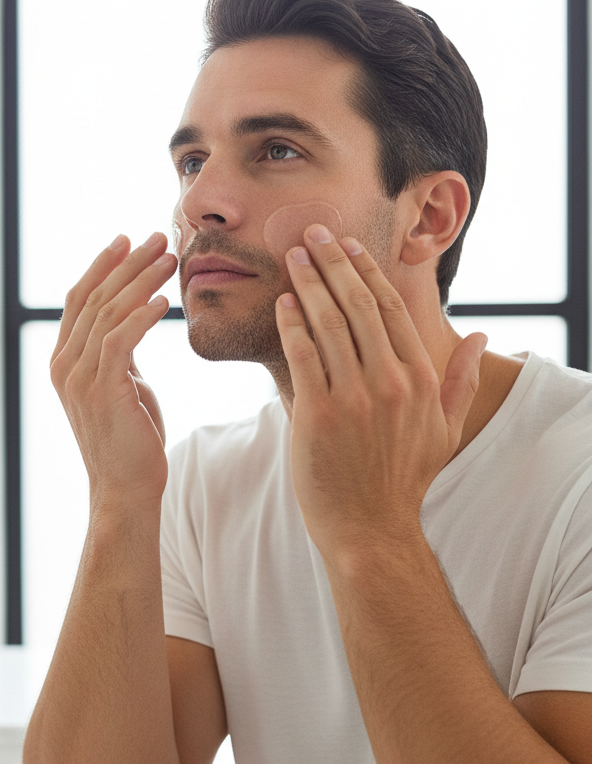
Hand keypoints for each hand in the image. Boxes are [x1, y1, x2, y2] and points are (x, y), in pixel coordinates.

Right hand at [50, 233, 176, 510]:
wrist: (126, 489)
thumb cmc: (131, 439)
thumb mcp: (122, 384)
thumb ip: (120, 352)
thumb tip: (135, 318)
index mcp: (65, 360)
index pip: (79, 299)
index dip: (103, 265)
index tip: (129, 239)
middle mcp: (65, 365)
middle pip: (94, 297)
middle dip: (127, 263)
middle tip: (158, 237)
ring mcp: (80, 378)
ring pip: (108, 313)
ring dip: (141, 281)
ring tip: (171, 259)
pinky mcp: (103, 391)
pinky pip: (120, 341)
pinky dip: (142, 316)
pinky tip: (165, 300)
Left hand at [275, 225, 485, 561]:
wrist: (370, 527)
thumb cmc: (404, 478)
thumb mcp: (444, 429)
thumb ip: (459, 379)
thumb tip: (482, 335)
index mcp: (421, 379)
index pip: (392, 310)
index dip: (366, 273)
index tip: (347, 247)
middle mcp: (391, 382)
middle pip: (358, 306)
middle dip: (333, 265)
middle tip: (311, 235)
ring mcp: (354, 397)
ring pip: (329, 324)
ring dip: (308, 285)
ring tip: (292, 259)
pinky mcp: (318, 414)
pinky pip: (302, 356)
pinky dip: (291, 325)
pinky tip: (282, 303)